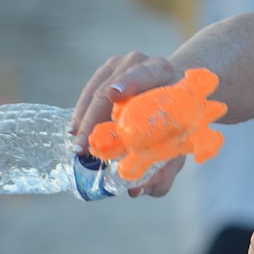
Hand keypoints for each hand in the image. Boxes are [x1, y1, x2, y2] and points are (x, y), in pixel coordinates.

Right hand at [70, 51, 184, 196]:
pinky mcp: (109, 68)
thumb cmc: (178, 124)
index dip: (130, 82)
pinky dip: (81, 111)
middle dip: (95, 119)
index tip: (114, 95)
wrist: (178, 92)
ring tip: (77, 144)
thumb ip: (163, 171)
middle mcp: (146, 63)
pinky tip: (75, 130)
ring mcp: (124, 63)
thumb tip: (135, 190)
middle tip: (84, 147)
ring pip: (97, 90)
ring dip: (85, 118)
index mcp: (169, 77)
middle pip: (114, 87)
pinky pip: (89, 90)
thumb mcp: (178, 146)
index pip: (148, 74)